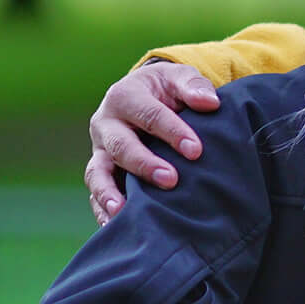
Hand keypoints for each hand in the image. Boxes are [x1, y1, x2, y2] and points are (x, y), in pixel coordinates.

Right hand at [85, 60, 220, 222]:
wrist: (145, 96)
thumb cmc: (166, 90)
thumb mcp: (179, 77)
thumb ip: (193, 86)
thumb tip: (209, 103)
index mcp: (125, 96)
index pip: (148, 115)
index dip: (172, 132)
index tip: (196, 151)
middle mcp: (106, 124)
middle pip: (120, 146)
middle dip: (144, 164)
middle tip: (171, 180)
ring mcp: (100, 151)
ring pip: (98, 173)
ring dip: (110, 193)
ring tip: (124, 212)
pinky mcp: (100, 172)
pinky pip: (95, 194)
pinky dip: (102, 210)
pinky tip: (114, 226)